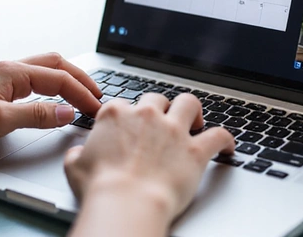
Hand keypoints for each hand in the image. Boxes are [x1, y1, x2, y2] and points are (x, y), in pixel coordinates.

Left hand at [0, 53, 101, 158]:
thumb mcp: (0, 122)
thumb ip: (37, 115)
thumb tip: (67, 112)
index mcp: (11, 72)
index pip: (58, 78)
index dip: (80, 92)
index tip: (94, 107)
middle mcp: (8, 69)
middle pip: (55, 65)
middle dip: (79, 78)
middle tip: (96, 95)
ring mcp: (2, 78)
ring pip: (45, 70)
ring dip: (67, 80)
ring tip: (82, 94)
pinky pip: (33, 81)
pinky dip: (52, 86)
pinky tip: (55, 97)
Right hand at [64, 93, 234, 236]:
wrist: (126, 203)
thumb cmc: (100, 188)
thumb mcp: (74, 167)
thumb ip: (77, 153)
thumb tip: (78, 153)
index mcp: (116, 114)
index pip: (123, 103)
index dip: (127, 115)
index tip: (129, 127)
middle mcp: (146, 115)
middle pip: (157, 99)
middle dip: (160, 109)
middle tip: (162, 123)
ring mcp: (173, 130)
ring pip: (189, 102)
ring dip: (193, 110)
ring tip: (195, 121)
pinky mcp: (195, 150)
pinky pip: (219, 135)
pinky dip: (226, 139)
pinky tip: (228, 146)